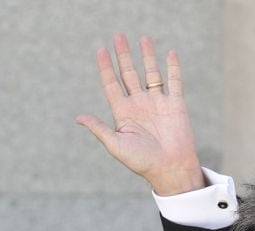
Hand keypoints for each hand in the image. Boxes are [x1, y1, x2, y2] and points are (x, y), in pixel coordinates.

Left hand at [77, 33, 204, 195]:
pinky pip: (174, 81)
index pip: (112, 84)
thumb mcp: (116, 145)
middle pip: (129, 74)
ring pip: (151, 73)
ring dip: (147, 56)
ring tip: (143, 38)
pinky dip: (173, 68)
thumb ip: (99, 129)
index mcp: (123, 113)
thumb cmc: (141, 161)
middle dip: (123, 56)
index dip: (106, 68)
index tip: (100, 51)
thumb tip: (78, 118)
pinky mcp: (175, 104)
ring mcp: (157, 103)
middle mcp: (139, 104)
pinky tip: (170, 53)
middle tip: (118, 37)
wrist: (170, 169)